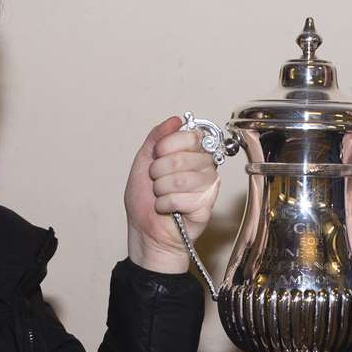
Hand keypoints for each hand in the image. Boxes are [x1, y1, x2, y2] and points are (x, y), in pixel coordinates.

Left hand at [125, 115, 220, 273]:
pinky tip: (166, 209)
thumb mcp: (144, 161)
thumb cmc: (145, 201)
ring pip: (182, 178)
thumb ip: (157, 137)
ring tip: (160, 196)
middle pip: (184, 157)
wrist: (146, 231)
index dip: (167, 146)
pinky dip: (165, 205)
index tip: (157, 157)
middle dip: (159, 171)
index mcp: (191, 152)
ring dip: (161, 189)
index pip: (190, 135)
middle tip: (156, 182)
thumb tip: (176, 119)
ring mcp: (208, 186)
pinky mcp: (207, 206)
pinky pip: (182, 198)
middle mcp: (204, 166)